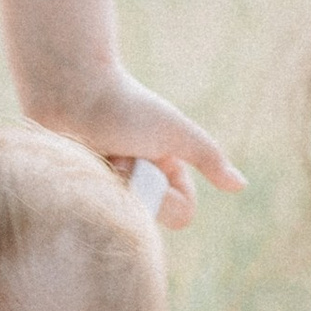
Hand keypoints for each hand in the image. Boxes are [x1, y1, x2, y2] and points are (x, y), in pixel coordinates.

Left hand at [21, 67, 243, 229]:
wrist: (69, 92)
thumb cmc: (125, 107)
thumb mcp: (174, 132)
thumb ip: (208, 157)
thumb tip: (241, 185)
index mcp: (164, 172)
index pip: (182, 214)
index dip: (168, 194)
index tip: (149, 158)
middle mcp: (137, 185)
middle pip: (152, 218)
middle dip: (137, 186)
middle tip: (118, 155)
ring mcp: (107, 191)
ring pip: (122, 219)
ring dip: (111, 185)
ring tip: (95, 155)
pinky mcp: (79, 196)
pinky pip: (91, 217)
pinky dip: (88, 190)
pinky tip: (77, 164)